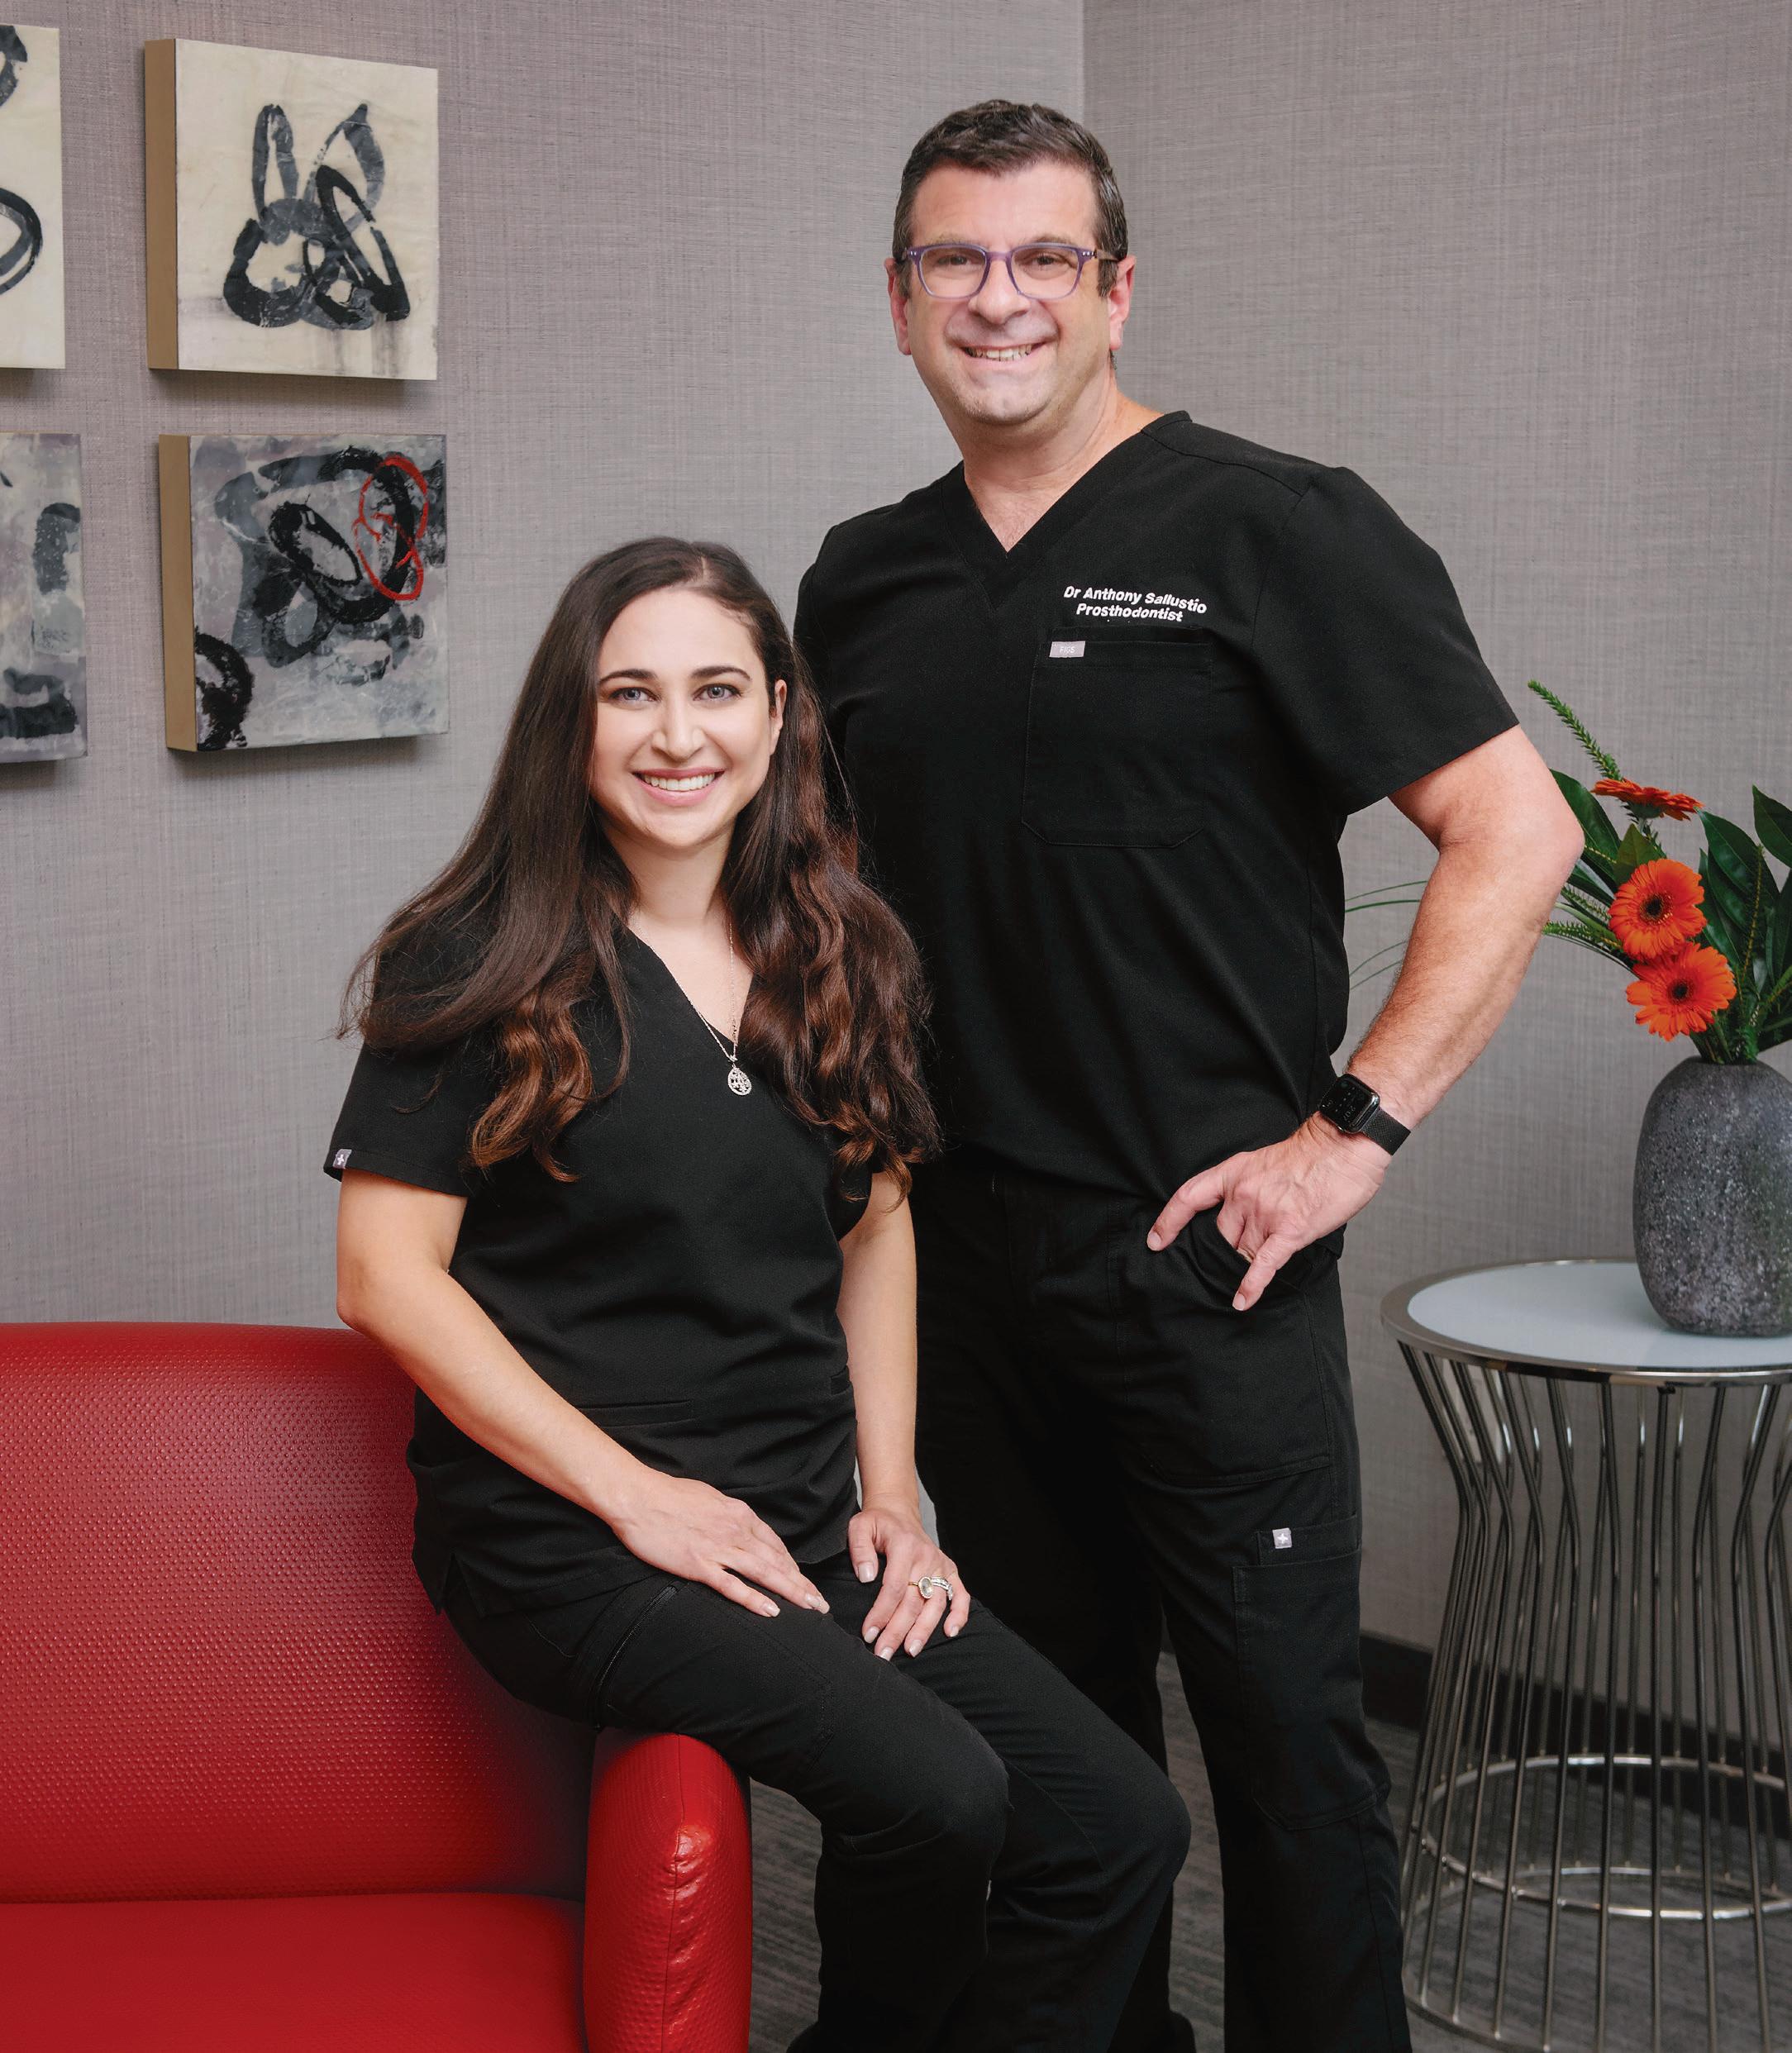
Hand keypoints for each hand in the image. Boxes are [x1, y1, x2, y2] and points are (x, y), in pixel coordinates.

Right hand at [610, 1469, 828, 1618]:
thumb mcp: (709, 1498)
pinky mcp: (699, 1565)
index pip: (774, 1543)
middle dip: (801, 1584)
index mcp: (739, 1514)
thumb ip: (727, 1515)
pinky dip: (754, 1599)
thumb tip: (737, 1524)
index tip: (803, 1581)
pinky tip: (772, 1611)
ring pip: (764, 1574)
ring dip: (790, 1592)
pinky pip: (732, 1586)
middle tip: (820, 1603)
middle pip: (776, 1561)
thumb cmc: (669, 1495)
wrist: (639, 1497)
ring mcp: (718, 1549)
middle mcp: (736, 1531)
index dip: (791, 1565)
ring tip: (810, 1608)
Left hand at [848, 1500, 969, 1658]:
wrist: (898, 1512)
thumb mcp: (859, 1527)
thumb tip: (866, 1577)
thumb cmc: (877, 1523)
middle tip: (884, 1653)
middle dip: (897, 1631)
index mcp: (905, 1546)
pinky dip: (959, 1614)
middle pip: (913, 1601)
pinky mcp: (949, 1571)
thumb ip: (860, 1550)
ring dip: (923, 1630)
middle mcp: (926, 1557)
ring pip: (935, 1604)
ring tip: (910, 1651)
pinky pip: (960, 1595)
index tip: (869, 1633)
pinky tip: (949, 1632)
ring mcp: (940, 1565)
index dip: (881, 1613)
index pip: (894, 1587)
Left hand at [1145, 1116, 1388, 1310]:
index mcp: (1234, 1173)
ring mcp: (1265, 1213)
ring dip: (1246, 1264)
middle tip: (1231, 1262)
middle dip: (1226, 1251)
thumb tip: (1243, 1220)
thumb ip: (1248, 1190)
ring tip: (1248, 1276)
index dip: (1168, 1222)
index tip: (1156, 1241)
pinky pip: (1263, 1264)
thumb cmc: (1311, 1155)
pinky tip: (1242, 1300)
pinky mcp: (1290, 1230)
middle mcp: (1243, 1194)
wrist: (1343, 1145)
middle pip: (1221, 1236)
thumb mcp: (1264, 1164)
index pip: (1189, 1198)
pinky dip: (1251, 1285)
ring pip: (1242, 1252)